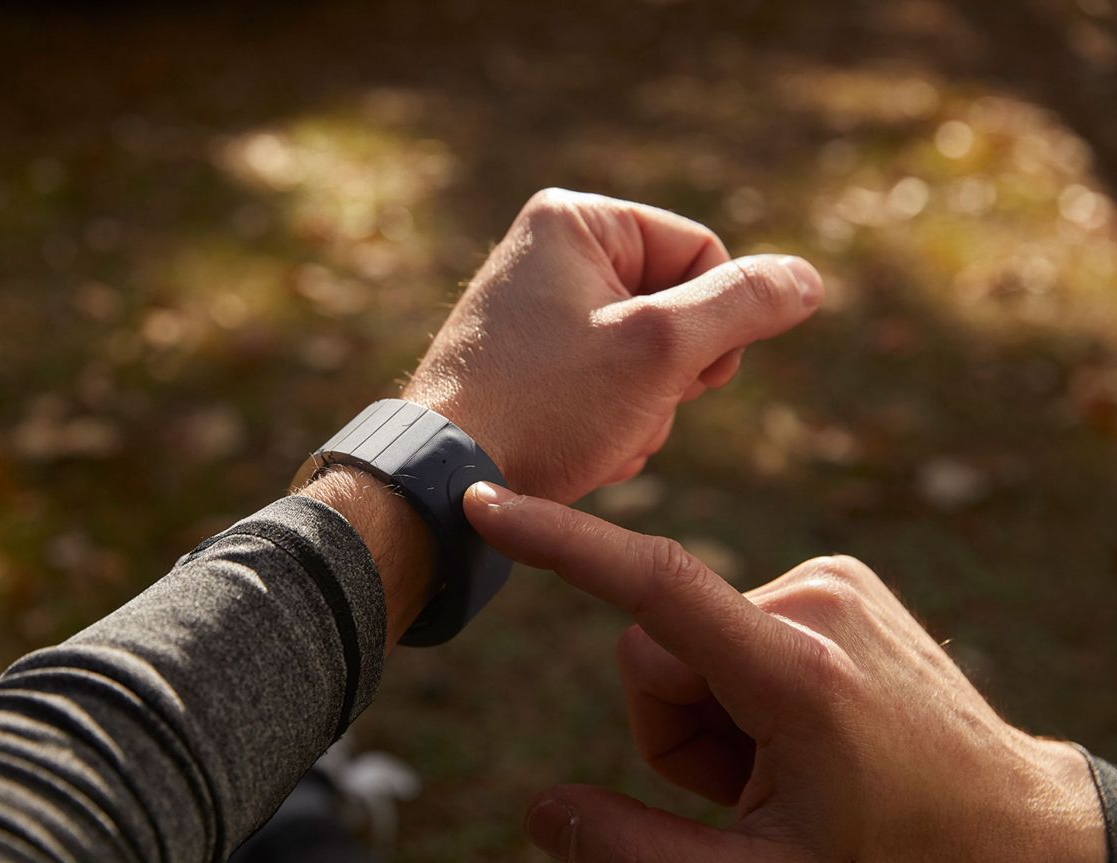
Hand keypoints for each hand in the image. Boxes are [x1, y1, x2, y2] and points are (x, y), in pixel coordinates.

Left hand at [401, 188, 822, 502]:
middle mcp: (551, 253)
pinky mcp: (531, 364)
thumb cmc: (545, 406)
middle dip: (672, 374)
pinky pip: (608, 384)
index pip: (702, 251)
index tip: (689, 376)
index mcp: (575, 220)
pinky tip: (581, 450)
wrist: (446, 481)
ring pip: (648, 357)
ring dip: (645, 409)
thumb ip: (743, 304)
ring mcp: (538, 312)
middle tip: (632, 407)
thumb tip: (806, 279)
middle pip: (677, 307)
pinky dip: (612, 423)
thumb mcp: (660, 348)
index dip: (716, 323)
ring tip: (599, 434)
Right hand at [462, 484, 1106, 862]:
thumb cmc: (888, 854)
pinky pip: (732, 617)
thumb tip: (537, 812)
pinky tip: (799, 721)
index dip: (559, 542)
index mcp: (794, 673)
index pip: (651, 585)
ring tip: (780, 757)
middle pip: (654, 649)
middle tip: (744, 783)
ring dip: (711, 706)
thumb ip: (634, 851)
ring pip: (690, 636)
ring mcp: (832, 581)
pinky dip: (742, 675)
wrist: (1009, 822)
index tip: (487, 502)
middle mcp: (814, 602)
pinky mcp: (838, 578)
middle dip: (672, 723)